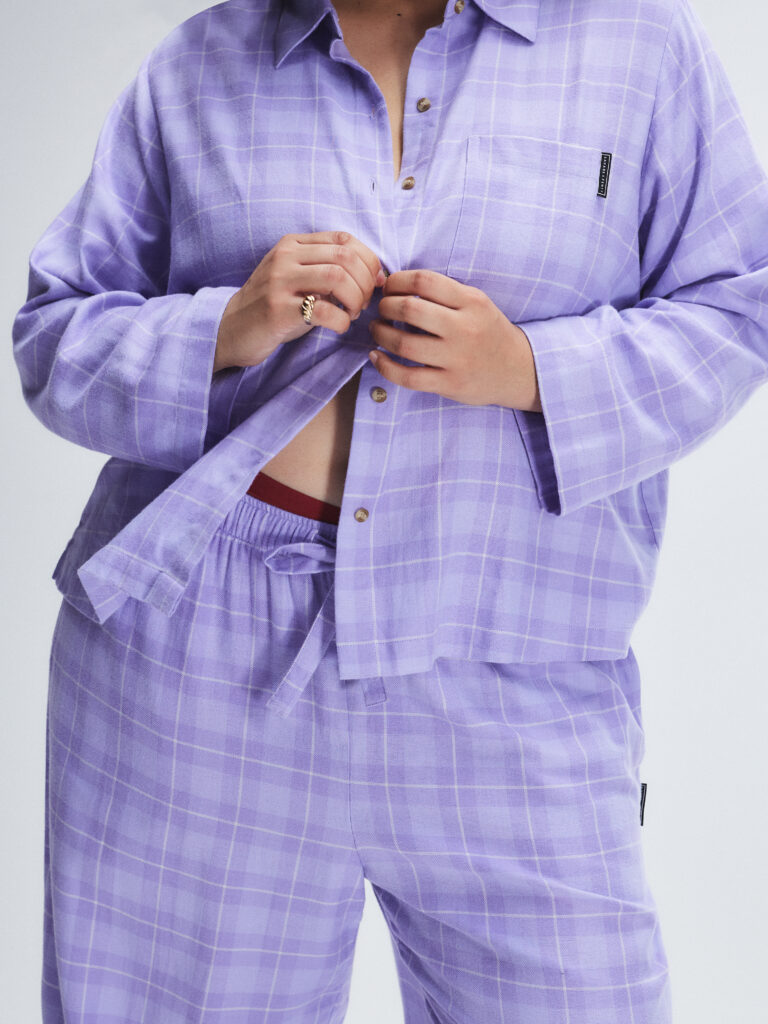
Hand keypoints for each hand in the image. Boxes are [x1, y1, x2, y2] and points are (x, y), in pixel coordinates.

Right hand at [213, 230, 386, 372]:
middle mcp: (285, 257)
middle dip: (365, 282)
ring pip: (337, 278)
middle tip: (364, 303)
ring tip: (352, 313)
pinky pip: (324, 310)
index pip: (345, 238)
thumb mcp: (299, 277)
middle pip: (345, 257)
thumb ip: (330, 268)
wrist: (231, 328)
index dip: (369, 261)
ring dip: (356, 299)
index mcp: (293, 243)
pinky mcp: (277, 310)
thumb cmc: (275, 306)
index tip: (373, 283)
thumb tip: (377, 276)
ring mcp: (279, 282)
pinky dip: (341, 321)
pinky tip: (338, 326)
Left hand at [367, 270, 541, 411]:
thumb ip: (444, 294)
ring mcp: (457, 358)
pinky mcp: (450, 384)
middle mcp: (465, 328)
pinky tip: (377, 357)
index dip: (397, 281)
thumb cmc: (488, 332)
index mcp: (471, 302)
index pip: (424, 281)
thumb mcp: (477, 303)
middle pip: (409, 309)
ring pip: (404, 344)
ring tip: (378, 330)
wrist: (518, 370)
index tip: (389, 287)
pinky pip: (408, 377)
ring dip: (381, 334)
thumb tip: (396, 285)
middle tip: (382, 309)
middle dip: (385, 307)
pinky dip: (385, 366)